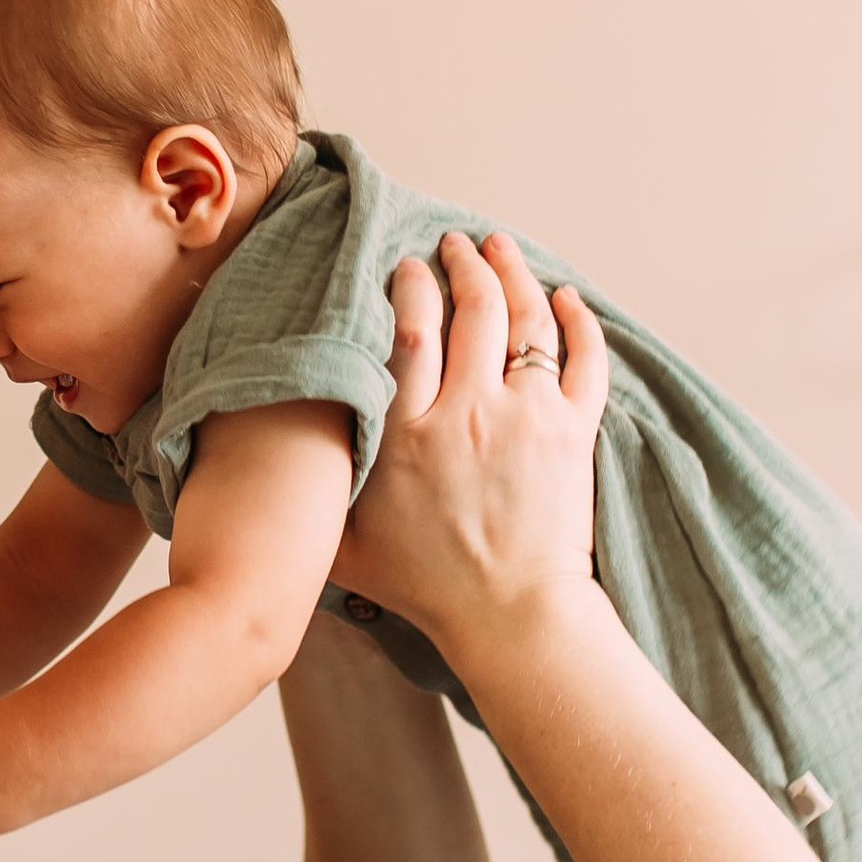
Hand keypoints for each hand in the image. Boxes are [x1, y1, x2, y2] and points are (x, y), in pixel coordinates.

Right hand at [329, 230, 605, 643]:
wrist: (511, 618)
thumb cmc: (425, 587)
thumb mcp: (346, 542)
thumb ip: (320, 489)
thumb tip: (279, 455)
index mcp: (409, 436)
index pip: (409, 332)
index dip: (408, 286)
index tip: (404, 266)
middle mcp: (469, 415)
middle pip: (472, 310)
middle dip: (463, 264)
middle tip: (454, 244)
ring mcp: (528, 420)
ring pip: (527, 321)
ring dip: (515, 275)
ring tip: (501, 248)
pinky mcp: (573, 433)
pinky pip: (582, 359)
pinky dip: (578, 320)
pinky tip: (566, 297)